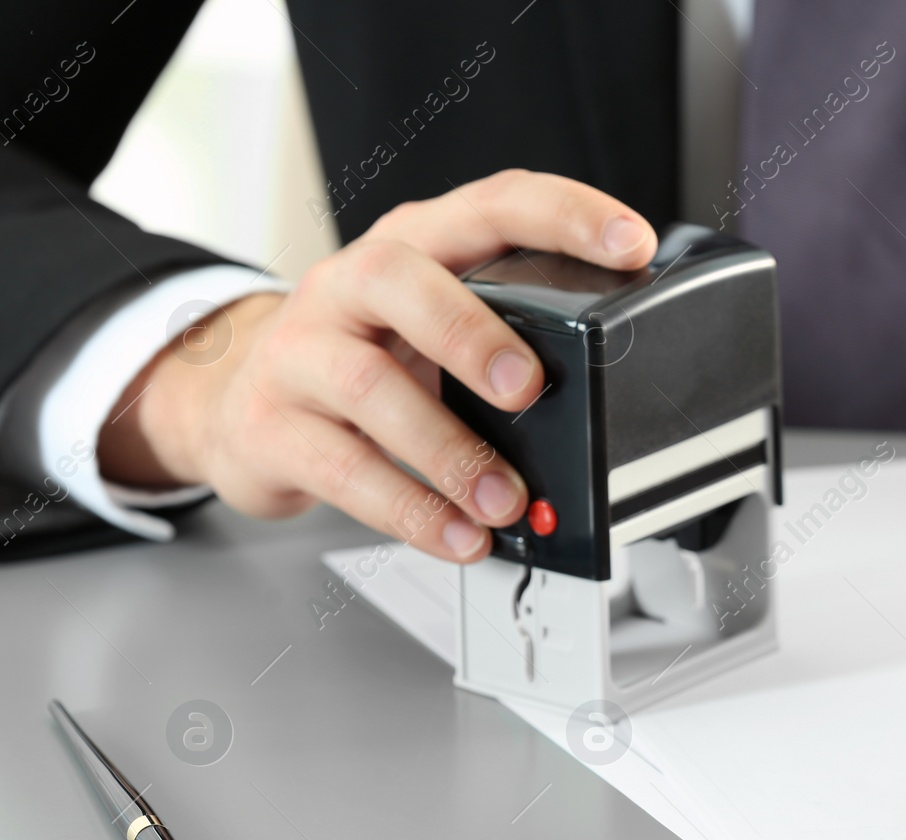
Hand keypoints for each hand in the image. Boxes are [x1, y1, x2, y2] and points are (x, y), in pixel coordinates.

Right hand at [99, 170, 657, 560]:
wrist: (239, 401)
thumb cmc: (363, 356)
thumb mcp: (432, 324)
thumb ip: (508, 333)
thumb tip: (609, 386)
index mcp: (413, 244)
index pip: (492, 205)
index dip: (564, 216)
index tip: (631, 244)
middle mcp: (349, 284)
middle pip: (399, 280)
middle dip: (472, 334)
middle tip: (530, 387)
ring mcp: (302, 352)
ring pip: (371, 389)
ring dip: (450, 452)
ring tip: (506, 499)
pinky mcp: (272, 427)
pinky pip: (346, 471)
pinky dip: (412, 512)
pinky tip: (461, 534)